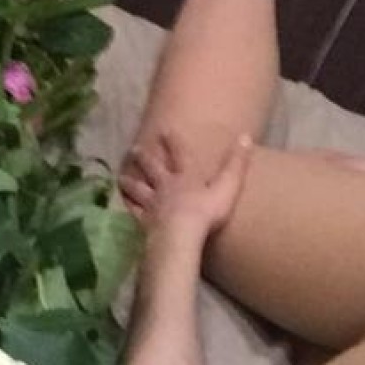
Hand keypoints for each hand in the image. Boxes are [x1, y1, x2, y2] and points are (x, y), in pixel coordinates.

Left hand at [119, 132, 252, 236]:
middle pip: (152, 169)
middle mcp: (166, 187)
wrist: (182, 234)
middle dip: (144, 158)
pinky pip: (133, 212)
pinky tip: (118, 203)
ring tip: (121, 176)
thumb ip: (236, 164)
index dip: (173, 142)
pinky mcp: (144, 222)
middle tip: (134, 149)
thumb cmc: (207, 212)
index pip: (179, 154)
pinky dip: (126, 206)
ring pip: (137, 189)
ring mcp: (152, 204)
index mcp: (186, 177)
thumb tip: (245, 136)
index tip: (164, 130)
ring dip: (129, 182)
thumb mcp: (228, 186)